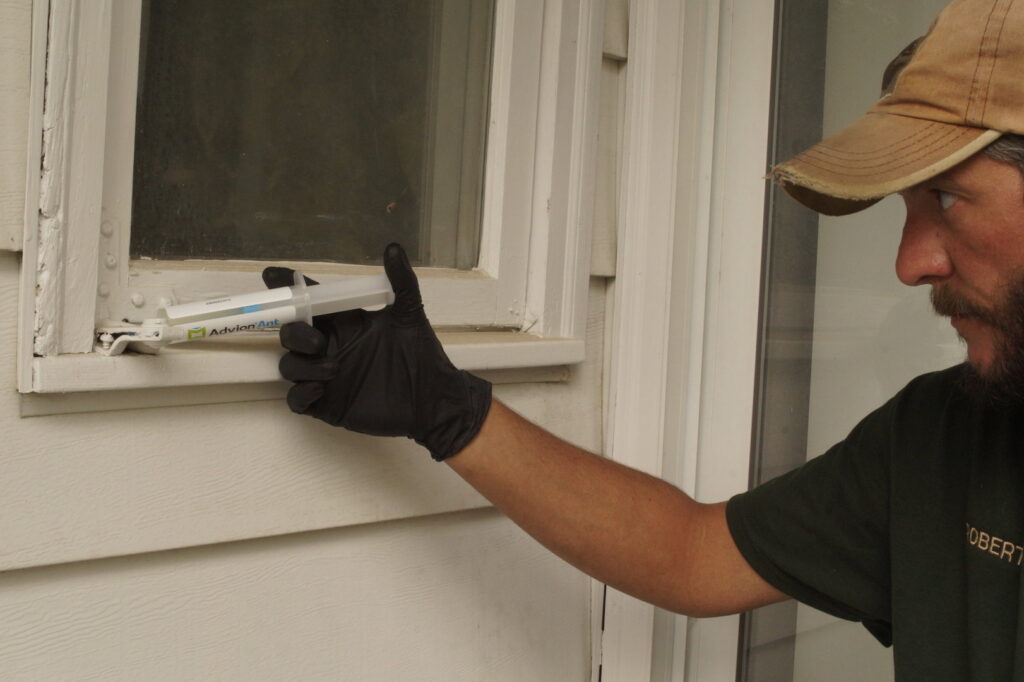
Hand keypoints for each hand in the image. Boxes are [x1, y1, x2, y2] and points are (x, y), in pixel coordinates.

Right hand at [262, 243, 491, 460]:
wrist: (432, 397)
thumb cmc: (420, 354)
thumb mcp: (410, 314)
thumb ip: (401, 282)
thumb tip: (393, 247)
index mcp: (344, 324)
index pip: (308, 303)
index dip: (288, 289)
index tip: (273, 276)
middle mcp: (329, 347)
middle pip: (291, 334)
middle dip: (294, 333)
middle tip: (317, 340)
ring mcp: (325, 377)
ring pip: (290, 366)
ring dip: (303, 365)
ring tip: (335, 368)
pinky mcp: (328, 405)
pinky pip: (297, 400)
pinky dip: (300, 394)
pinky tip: (320, 389)